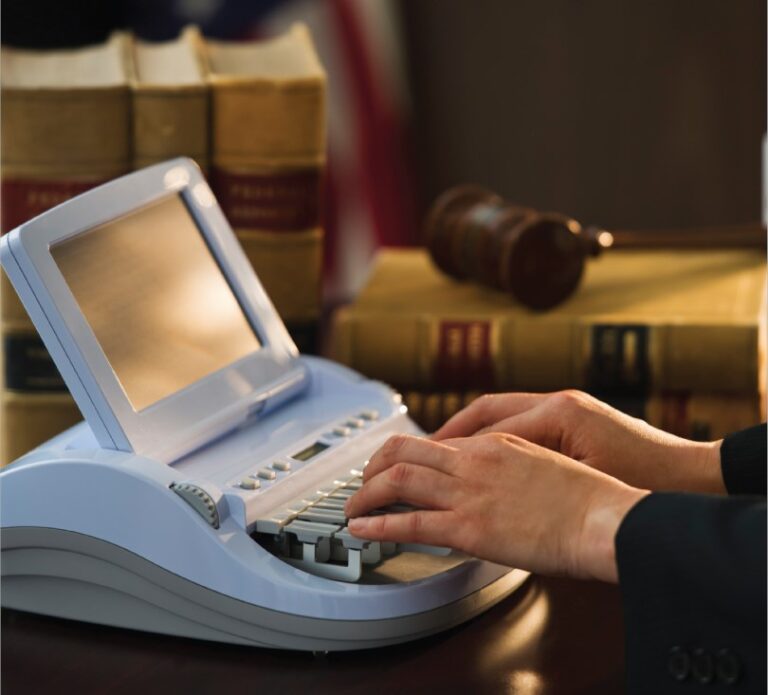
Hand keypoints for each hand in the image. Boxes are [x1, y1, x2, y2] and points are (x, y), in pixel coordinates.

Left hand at [345, 433, 648, 581]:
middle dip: (374, 466)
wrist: (606, 518)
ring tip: (352, 507)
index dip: (405, 453)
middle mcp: (474, 461)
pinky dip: (379, 524)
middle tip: (362, 482)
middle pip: (404, 450)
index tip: (393, 466)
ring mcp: (469, 492)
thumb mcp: (544, 465)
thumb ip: (510, 466)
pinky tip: (363, 529)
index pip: (435, 441)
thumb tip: (492, 478)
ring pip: (398, 480)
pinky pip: (410, 522)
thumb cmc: (588, 498)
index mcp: (495, 444)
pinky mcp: (469, 527)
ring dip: (366, 493)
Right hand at [433, 390, 724, 493]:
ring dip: (467, 433)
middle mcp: (556, 403)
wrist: (686, 476)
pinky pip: (518, 423)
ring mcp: (563, 409)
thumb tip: (483, 479)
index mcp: (559, 413)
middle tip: (418, 451)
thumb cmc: (643, 478)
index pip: (490, 427)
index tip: (424, 463)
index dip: (453, 447)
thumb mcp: (581, 481)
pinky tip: (480, 457)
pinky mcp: (571, 419)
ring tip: (439, 453)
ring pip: (498, 414)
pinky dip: (492, 438)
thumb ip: (530, 474)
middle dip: (450, 432)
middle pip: (486, 411)